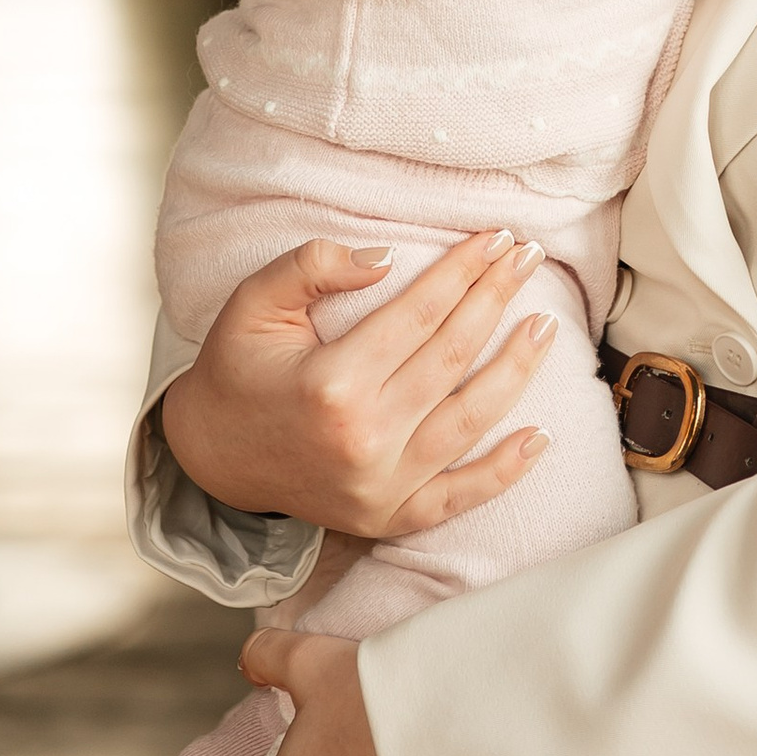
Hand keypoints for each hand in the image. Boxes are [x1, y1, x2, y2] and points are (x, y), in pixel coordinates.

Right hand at [161, 230, 557, 537]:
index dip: (464, 270)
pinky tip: (540, 437)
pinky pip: (459, 497)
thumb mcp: (254, 303)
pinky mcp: (387, 518)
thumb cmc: (237, 368)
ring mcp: (379, 486)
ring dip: (517, 370)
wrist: (211, 455)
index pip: (421, 313)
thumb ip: (312, 267)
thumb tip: (387, 257)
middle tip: (529, 258)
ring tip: (545, 325)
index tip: (496, 237)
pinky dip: (504, 471)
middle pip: (453, 357)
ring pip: (470, 420)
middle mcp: (363, 438)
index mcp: (331, 382)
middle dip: (497, 299)